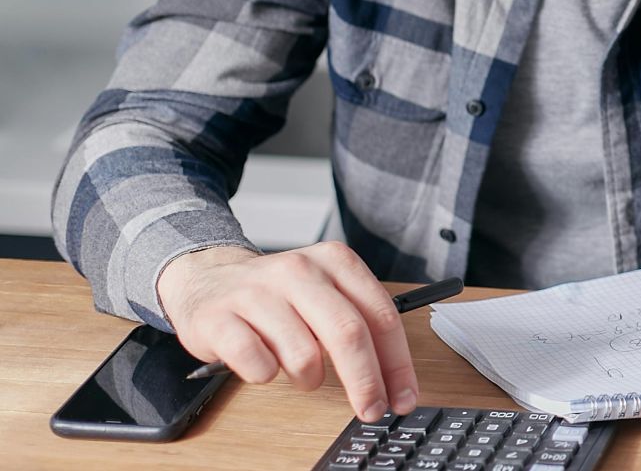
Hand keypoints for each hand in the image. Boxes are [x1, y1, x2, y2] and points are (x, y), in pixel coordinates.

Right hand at [156, 242, 417, 422]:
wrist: (207, 278)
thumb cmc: (277, 295)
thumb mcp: (325, 292)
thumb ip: (361, 323)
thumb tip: (393, 379)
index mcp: (334, 261)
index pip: (381, 315)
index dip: (398, 363)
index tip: (403, 396)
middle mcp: (299, 271)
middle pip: (348, 334)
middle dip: (366, 382)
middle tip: (371, 409)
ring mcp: (257, 293)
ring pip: (304, 356)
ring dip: (309, 379)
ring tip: (300, 371)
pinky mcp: (219, 318)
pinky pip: (258, 364)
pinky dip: (266, 375)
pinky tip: (264, 363)